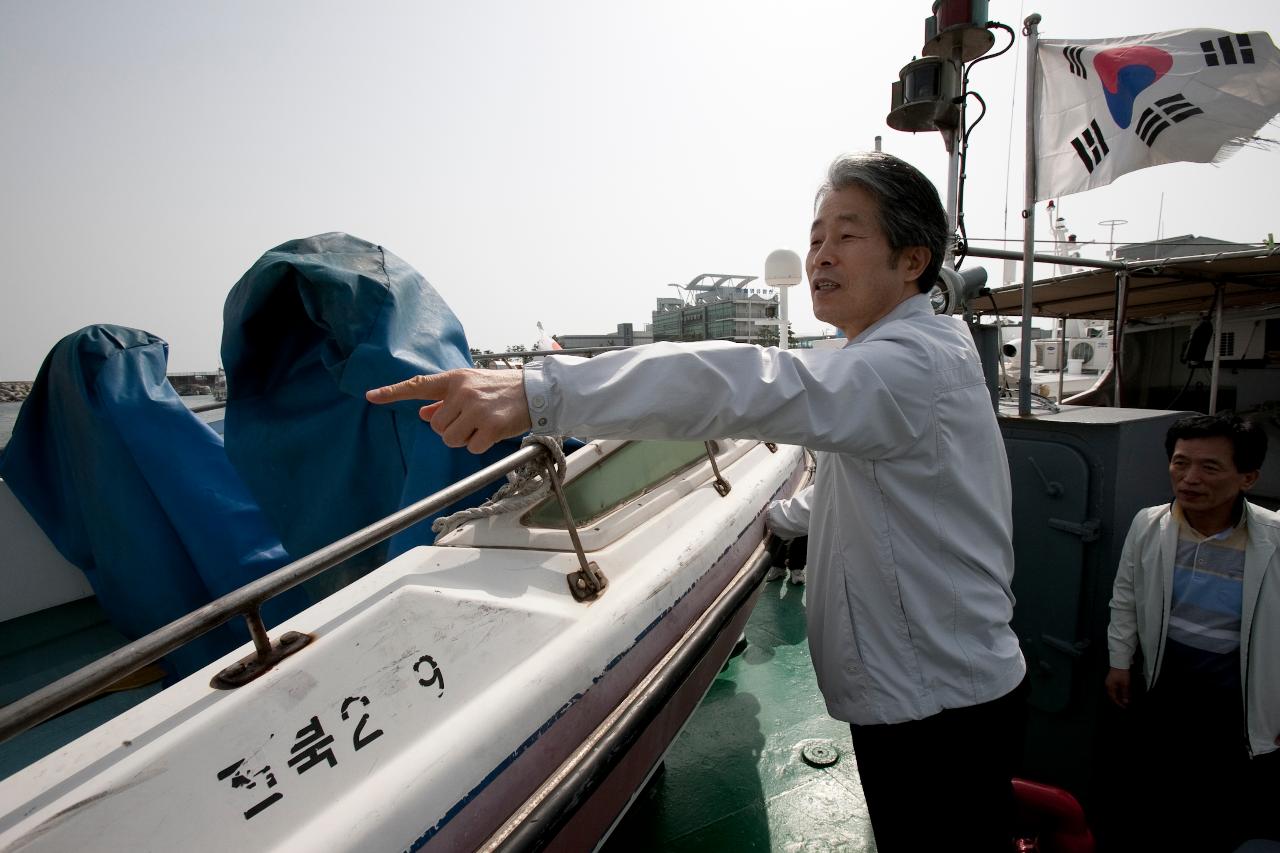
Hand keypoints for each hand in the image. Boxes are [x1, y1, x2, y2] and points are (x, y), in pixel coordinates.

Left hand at [366, 369, 531, 452]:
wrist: (536, 391)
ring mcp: (476, 409)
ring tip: (481, 426)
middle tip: (471, 420)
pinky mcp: (490, 426)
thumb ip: (444, 400)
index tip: (371, 396)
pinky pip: (471, 447)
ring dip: (464, 439)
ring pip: (450, 439)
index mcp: (454, 380)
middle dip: (450, 429)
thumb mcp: (471, 386)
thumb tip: (422, 413)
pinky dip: (480, 446)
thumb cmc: (501, 389)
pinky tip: (492, 433)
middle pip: (436, 426)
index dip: (392, 392)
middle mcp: (462, 392)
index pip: (417, 385)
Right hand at [1105, 667, 1130, 708]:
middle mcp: (1108, 685)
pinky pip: (1115, 688)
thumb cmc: (1121, 673)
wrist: (1120, 662)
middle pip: (1113, 696)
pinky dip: (1119, 691)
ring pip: (1114, 692)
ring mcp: (1109, 682)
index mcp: (1110, 687)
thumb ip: (1125, 694)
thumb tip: (1125, 701)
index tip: (1125, 707)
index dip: (1119, 704)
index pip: (1114, 699)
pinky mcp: (1112, 679)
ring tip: (1126, 699)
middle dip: (1119, 700)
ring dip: (1120, 696)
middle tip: (1125, 704)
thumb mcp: (1125, 684)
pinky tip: (1123, 692)